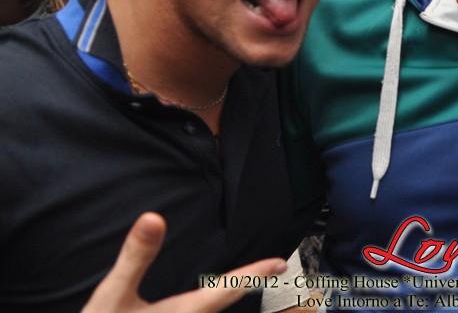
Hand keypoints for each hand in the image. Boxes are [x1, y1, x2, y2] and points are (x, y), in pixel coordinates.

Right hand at [83, 212, 287, 312]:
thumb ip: (135, 258)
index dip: (254, 274)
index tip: (279, 263)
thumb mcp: (113, 295)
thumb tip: (154, 218)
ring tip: (242, 285)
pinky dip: (203, 308)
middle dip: (245, 286)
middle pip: (221, 303)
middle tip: (274, 268)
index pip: (225, 289)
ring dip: (223, 299)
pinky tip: (202, 304)